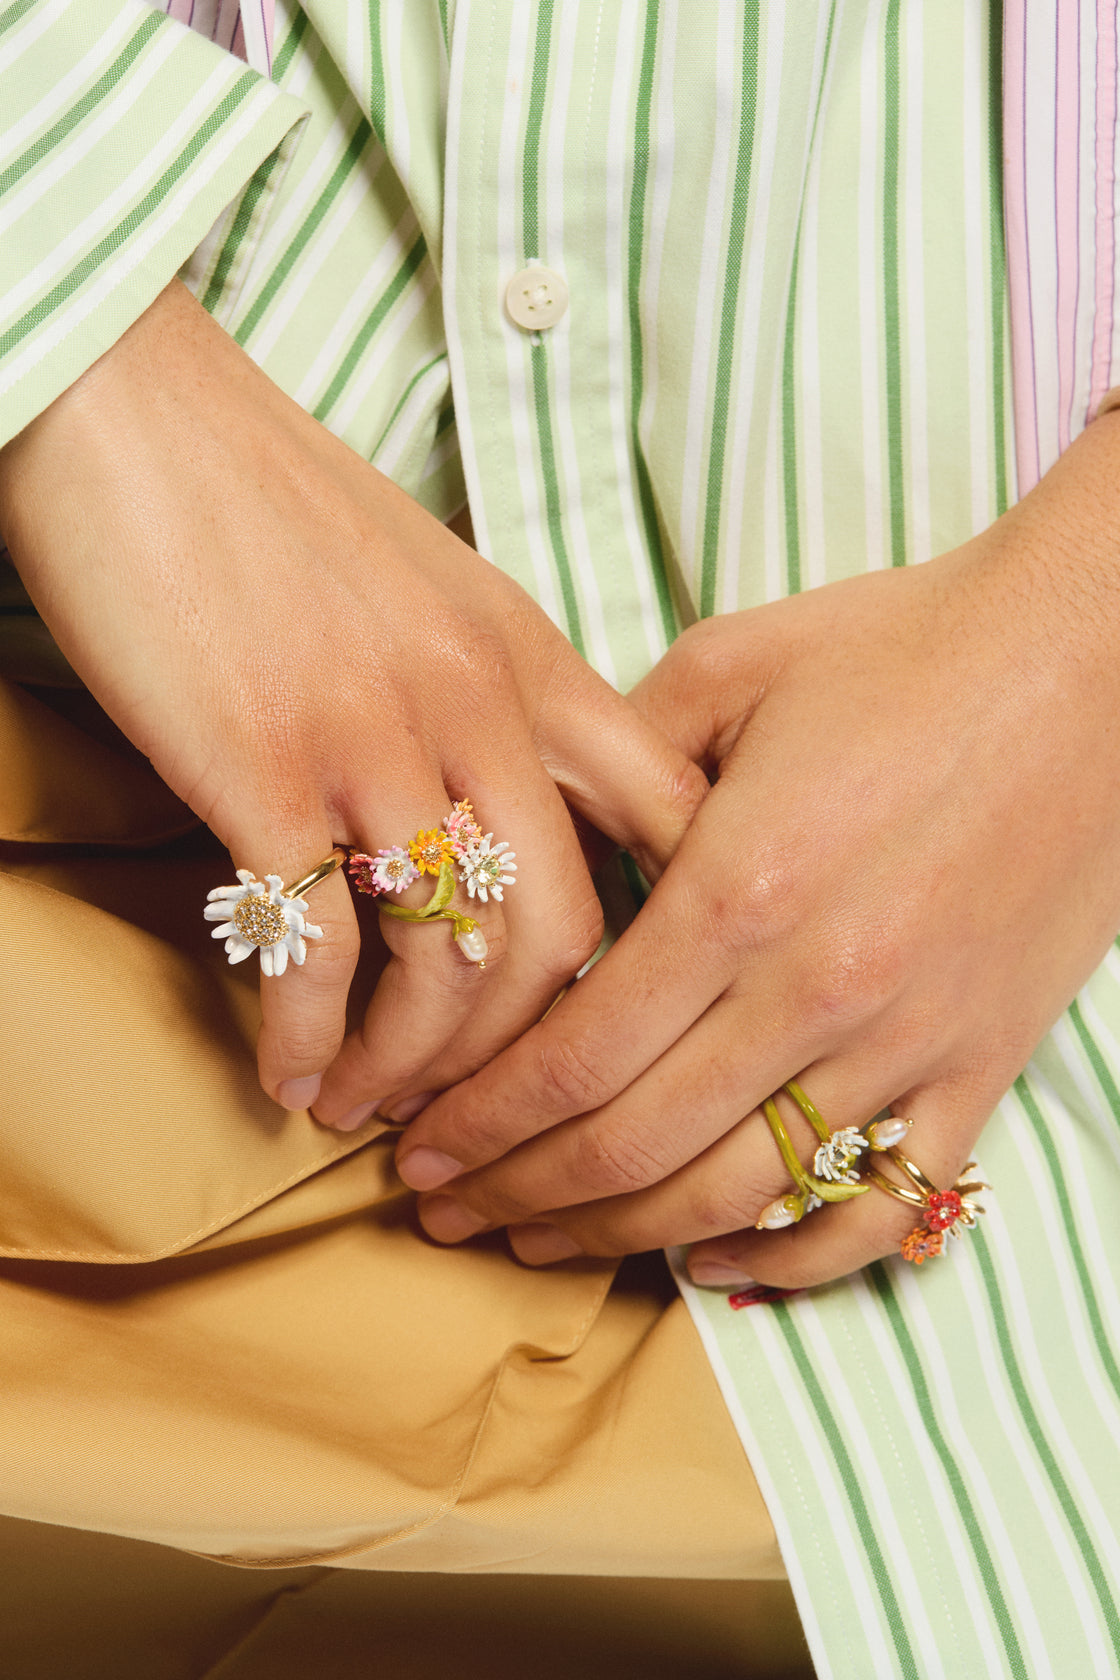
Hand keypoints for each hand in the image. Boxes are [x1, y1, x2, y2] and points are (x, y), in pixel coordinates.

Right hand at [0, 282, 703, 1116]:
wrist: (133, 410)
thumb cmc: (276, 510)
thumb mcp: (434, 588)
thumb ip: (495, 696)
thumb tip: (511, 822)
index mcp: (532, 656)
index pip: (666, 818)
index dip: (665, 940)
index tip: (610, 1019)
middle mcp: (478, 701)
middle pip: (563, 933)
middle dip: (522, 1059)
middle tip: (469, 1114)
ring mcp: (374, 733)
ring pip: (448, 957)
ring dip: (411, 1066)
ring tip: (364, 1106)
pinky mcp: (262, 763)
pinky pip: (313, 946)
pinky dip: (303, 1034)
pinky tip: (285, 1069)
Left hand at [391, 411, 1119, 1286]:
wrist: (1095, 660)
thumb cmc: (907, 647)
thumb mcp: (730, 668)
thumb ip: (617, 761)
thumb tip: (542, 837)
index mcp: (740, 886)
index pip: (575, 1056)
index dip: (481, 1122)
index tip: (414, 1149)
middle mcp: (818, 986)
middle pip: (633, 1145)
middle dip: (516, 1193)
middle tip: (441, 1212)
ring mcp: (910, 1040)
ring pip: (737, 1194)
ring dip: (618, 1239)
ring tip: (537, 1243)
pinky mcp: (984, 1064)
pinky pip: (882, 1205)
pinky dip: (793, 1256)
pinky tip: (712, 1262)